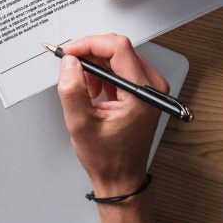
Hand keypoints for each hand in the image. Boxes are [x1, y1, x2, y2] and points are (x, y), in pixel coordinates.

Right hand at [57, 34, 169, 222]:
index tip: (70, 53)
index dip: (90, 45)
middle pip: (118, 49)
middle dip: (90, 55)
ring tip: (85, 91)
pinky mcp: (143, 89)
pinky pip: (120, 67)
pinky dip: (101, 74)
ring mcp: (150, 87)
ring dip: (95, 66)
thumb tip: (69, 63)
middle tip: (71, 70)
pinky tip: (93, 93)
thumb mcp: (81, 124)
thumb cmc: (108, 158)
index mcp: (143, 93)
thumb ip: (72, 90)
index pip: (118, 48)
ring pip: (117, 56)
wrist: (121, 177)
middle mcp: (152, 86)